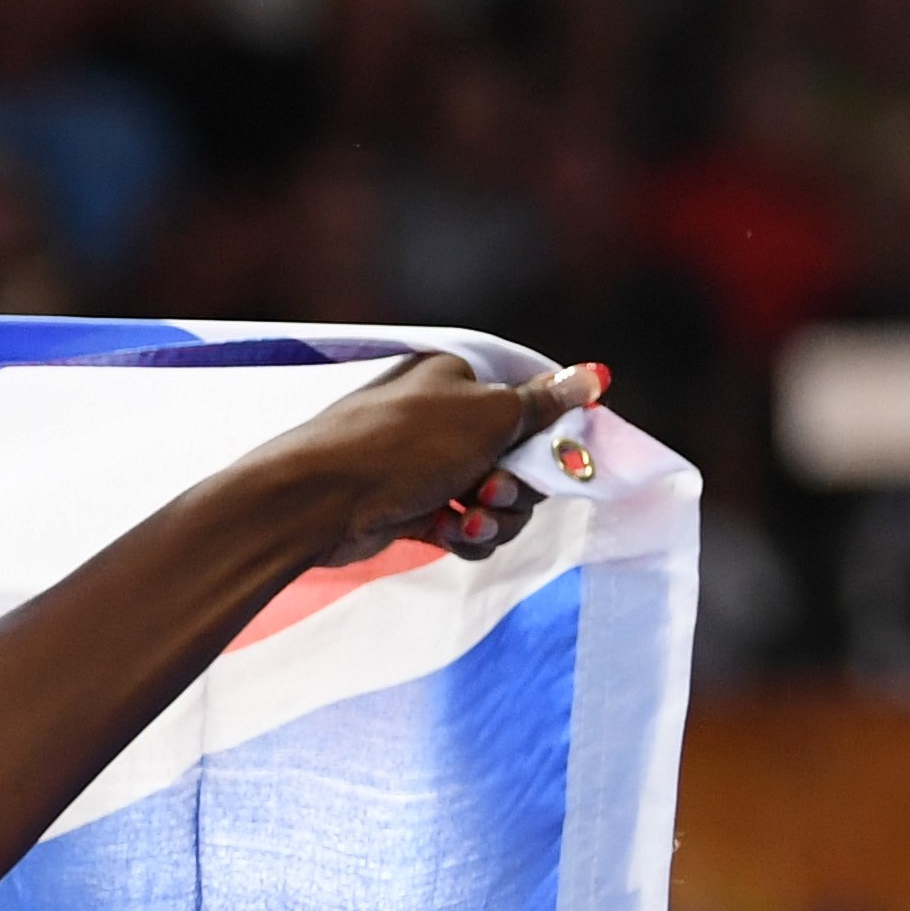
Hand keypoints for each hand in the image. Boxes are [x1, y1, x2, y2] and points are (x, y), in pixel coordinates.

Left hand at [261, 352, 609, 570]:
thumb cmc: (402, 446)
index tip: (556, 458)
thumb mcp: (487, 415)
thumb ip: (542, 403)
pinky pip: (462, 526)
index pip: (529, 404)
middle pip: (517, 458)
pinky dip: (465, 534)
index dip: (548, 437)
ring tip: (467, 520)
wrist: (315, 501)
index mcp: (458, 379)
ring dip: (493, 516)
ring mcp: (425, 467)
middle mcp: (442, 418)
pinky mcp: (409, 510)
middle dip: (517, 485)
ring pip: (493, 499)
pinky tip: (452, 536)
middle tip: (491, 490)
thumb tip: (594, 374)